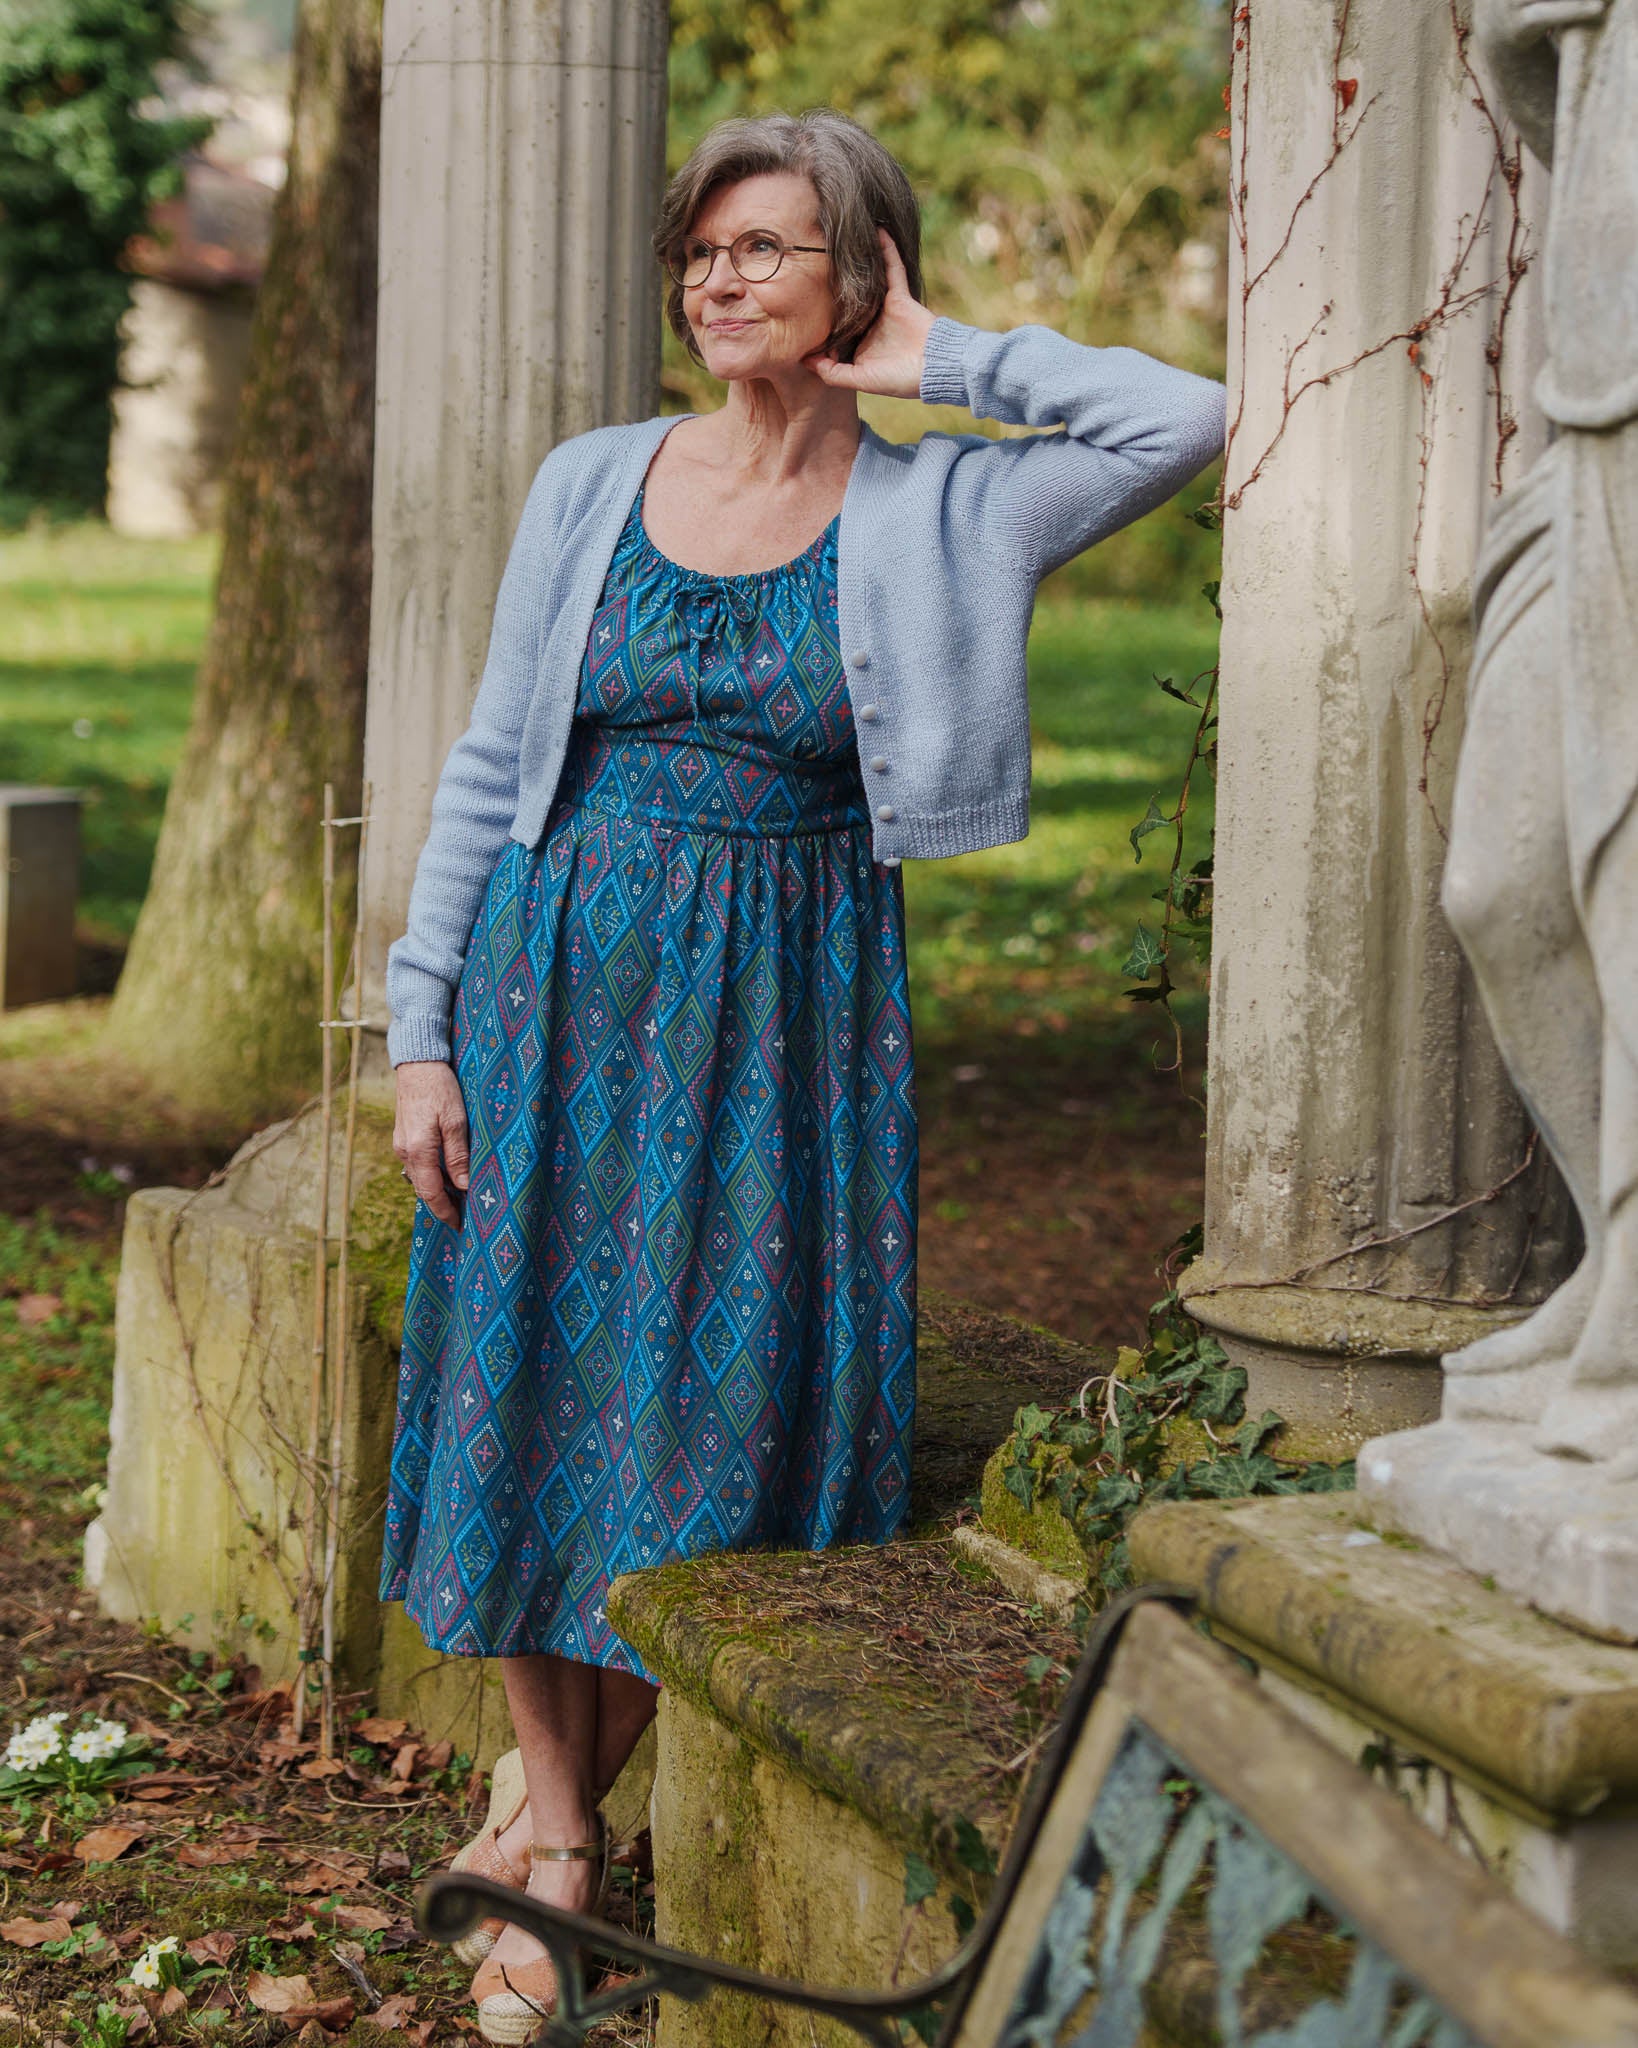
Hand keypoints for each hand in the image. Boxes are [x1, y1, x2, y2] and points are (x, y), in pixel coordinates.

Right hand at [393, 1060, 469, 1226]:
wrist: (417, 1063)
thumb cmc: (439, 1088)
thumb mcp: (456, 1121)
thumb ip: (458, 1155)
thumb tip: (462, 1186)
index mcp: (418, 1150)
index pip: (431, 1193)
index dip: (445, 1212)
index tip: (459, 1225)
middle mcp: (405, 1152)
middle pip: (423, 1189)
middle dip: (442, 1205)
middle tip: (463, 1216)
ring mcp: (401, 1145)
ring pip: (419, 1178)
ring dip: (437, 1190)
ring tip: (458, 1198)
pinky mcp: (403, 1137)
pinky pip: (417, 1165)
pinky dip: (431, 1175)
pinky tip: (447, 1174)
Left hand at [804, 228, 935, 400]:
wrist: (934, 368)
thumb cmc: (899, 379)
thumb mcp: (862, 380)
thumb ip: (833, 373)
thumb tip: (805, 360)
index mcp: (861, 345)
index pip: (835, 331)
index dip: (819, 326)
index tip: (801, 319)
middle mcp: (871, 325)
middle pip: (846, 302)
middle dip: (831, 288)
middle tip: (809, 267)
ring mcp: (885, 308)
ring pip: (866, 282)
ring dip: (856, 263)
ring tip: (838, 241)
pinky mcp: (900, 295)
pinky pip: (892, 267)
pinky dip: (886, 249)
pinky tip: (877, 230)